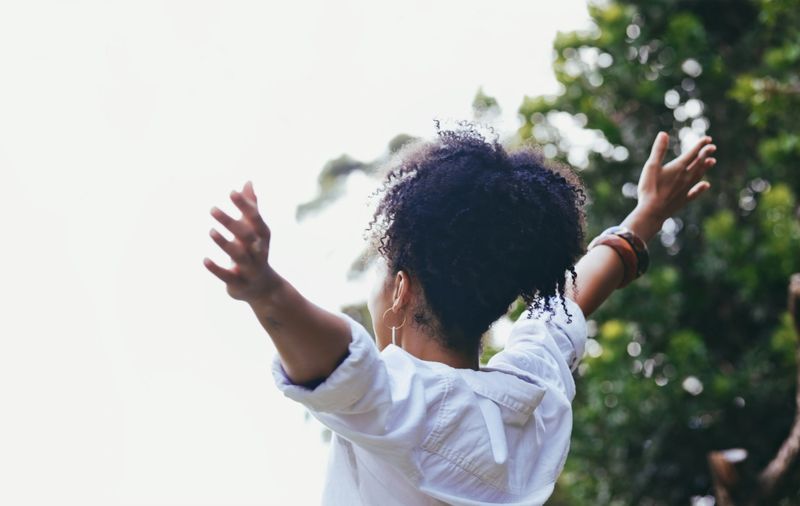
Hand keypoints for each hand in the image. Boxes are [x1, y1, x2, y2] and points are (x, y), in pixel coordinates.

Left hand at [203, 181, 277, 302]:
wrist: (263, 288)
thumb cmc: (255, 251)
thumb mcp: (254, 230)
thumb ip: (251, 206)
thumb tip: (248, 182)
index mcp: (263, 237)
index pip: (256, 219)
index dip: (245, 206)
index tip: (231, 192)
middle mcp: (259, 252)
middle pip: (247, 236)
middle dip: (231, 222)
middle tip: (212, 208)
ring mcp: (250, 269)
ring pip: (239, 256)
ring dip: (225, 243)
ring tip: (211, 230)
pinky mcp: (239, 284)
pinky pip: (228, 276)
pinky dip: (216, 269)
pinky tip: (204, 260)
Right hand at [625, 132, 716, 240]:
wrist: (652, 212)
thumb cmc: (649, 188)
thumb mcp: (651, 167)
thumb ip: (658, 150)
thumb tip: (663, 134)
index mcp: (678, 168)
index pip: (692, 153)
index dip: (700, 145)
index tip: (707, 139)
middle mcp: (685, 177)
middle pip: (698, 163)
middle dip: (705, 154)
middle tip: (712, 147)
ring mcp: (686, 189)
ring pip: (699, 176)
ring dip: (705, 168)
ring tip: (712, 161)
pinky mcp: (684, 200)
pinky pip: (695, 192)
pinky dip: (701, 187)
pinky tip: (706, 185)